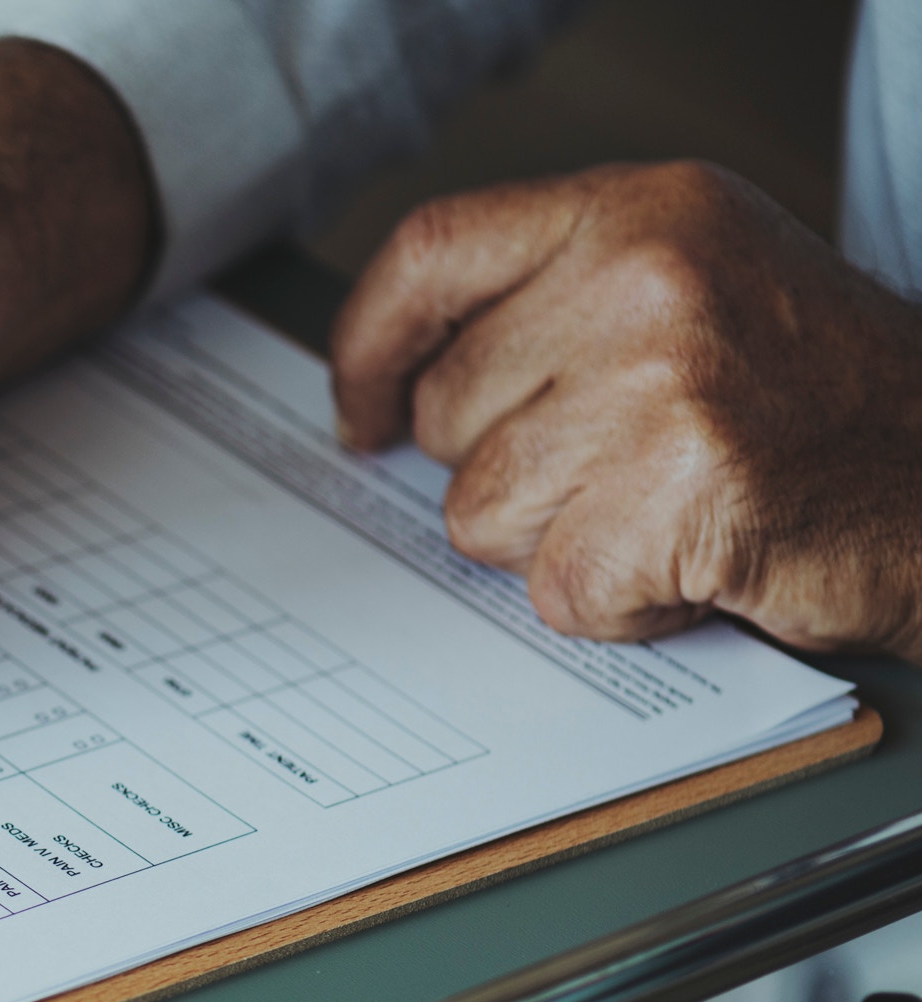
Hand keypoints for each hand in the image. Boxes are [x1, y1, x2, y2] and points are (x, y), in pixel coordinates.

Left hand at [332, 161, 921, 658]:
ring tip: (668, 508)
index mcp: (640, 212)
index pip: (433, 253)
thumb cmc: (825, 400)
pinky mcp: (672, 497)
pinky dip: (619, 604)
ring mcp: (658, 386)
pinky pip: (557, 587)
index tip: (360, 410)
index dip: (369, 344)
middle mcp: (642, 280)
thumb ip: (551, 310)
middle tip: (624, 468)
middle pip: (449, 410)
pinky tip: (697, 560)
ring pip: (483, 511)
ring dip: (562, 541)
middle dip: (510, 468)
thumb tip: (397, 390)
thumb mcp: (694, 288)